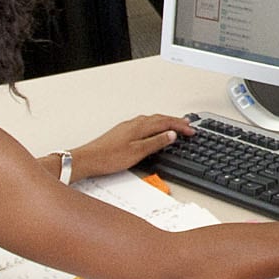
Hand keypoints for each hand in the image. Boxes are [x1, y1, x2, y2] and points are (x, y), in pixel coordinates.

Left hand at [71, 115, 191, 178]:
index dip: (180, 126)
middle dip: (175, 121)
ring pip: (151, 120)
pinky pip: (143, 123)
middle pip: (160, 118)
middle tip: (187, 126)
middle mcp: (134, 124)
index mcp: (140, 127)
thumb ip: (155, 142)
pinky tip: (152, 130)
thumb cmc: (108, 157)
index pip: (166, 123)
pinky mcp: (122, 132)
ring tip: (174, 125)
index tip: (191, 131)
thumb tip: (171, 134)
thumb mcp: (137, 152)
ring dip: (165, 122)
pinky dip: (154, 125)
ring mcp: (127, 127)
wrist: (87, 159)